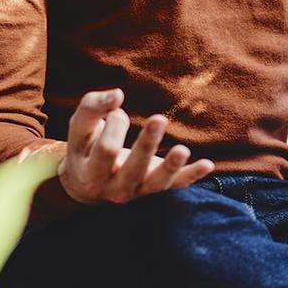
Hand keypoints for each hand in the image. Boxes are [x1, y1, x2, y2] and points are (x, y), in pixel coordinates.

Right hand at [56, 87, 214, 204]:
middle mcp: (115, 190)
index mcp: (91, 175)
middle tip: (159, 118)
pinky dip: (192, 175)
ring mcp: (138, 193)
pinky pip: (176, 185)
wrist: (88, 185)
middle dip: (147, 144)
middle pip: (132, 169)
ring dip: (171, 165)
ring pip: (157, 182)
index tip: (116, 112)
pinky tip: (207, 164)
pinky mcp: (157, 190)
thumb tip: (117, 94)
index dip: (114, 126)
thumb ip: (93, 108)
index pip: (106, 149)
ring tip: (183, 150)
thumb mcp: (79, 127)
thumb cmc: (85, 147)